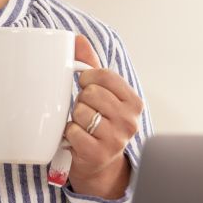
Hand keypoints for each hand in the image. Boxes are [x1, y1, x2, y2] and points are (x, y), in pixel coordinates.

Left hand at [62, 35, 141, 199]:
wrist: (98, 165)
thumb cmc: (99, 123)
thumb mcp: (101, 92)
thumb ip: (90, 64)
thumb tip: (76, 38)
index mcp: (134, 102)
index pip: (105, 75)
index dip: (88, 77)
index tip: (85, 85)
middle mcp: (129, 121)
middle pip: (91, 93)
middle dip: (82, 100)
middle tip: (86, 111)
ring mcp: (115, 139)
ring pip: (81, 112)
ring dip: (75, 118)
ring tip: (83, 126)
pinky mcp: (98, 154)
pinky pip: (73, 131)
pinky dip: (69, 134)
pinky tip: (77, 138)